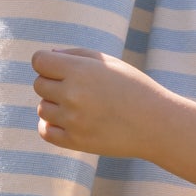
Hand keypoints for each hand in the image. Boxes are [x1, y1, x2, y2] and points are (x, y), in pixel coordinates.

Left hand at [31, 46, 166, 157]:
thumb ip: (76, 54)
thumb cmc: (134, 88)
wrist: (156, 124)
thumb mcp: (110, 63)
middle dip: (53, 83)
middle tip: (78, 89)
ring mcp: (72, 120)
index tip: (60, 68)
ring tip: (80, 106)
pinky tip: (69, 121)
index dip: (47, 63)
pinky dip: (52, 125)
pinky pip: (45, 131)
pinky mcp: (75, 141)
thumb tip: (47, 56)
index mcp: (80, 70)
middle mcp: (72, 94)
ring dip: (55, 105)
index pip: (39, 61)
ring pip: (42, 108)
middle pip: (39, 84)